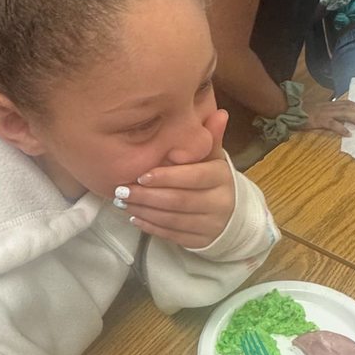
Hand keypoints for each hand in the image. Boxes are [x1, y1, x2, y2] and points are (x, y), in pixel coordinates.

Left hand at [113, 109, 234, 247]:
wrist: (233, 216)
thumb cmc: (213, 180)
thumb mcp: (214, 158)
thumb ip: (210, 138)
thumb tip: (220, 112)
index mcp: (221, 177)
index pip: (193, 178)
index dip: (166, 177)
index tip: (141, 175)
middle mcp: (220, 203)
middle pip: (179, 201)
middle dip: (147, 196)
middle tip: (121, 190)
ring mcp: (210, 225)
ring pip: (173, 220)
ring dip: (144, 211)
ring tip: (122, 202)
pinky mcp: (200, 242)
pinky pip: (172, 235)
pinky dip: (151, 227)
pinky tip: (134, 217)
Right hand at [301, 98, 354, 136]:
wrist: (290, 111)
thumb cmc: (304, 112)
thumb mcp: (319, 110)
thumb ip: (329, 112)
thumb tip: (341, 118)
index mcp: (330, 104)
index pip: (348, 102)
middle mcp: (329, 106)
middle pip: (349, 107)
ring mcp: (324, 113)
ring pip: (344, 113)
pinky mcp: (319, 120)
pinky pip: (333, 124)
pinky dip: (342, 128)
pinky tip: (348, 133)